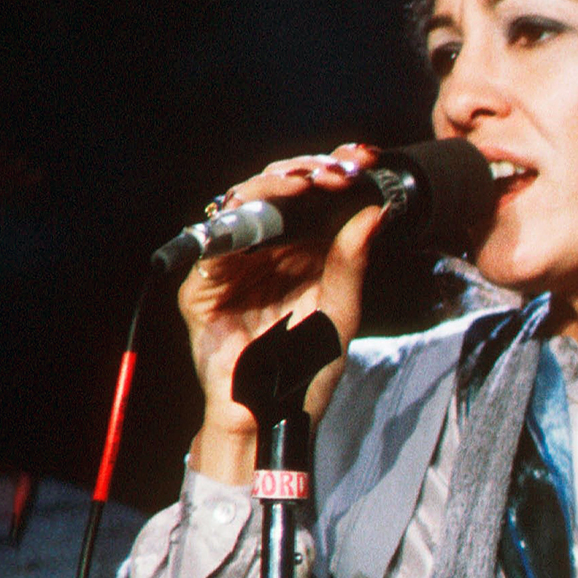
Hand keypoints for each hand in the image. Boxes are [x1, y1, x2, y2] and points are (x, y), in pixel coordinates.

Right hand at [178, 143, 382, 482]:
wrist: (274, 417)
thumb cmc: (307, 370)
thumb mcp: (343, 312)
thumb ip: (353, 261)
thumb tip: (375, 211)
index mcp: (300, 253)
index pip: (313, 197)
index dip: (334, 171)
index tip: (365, 160)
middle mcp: (265, 252)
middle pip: (277, 189)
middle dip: (310, 170)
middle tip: (340, 171)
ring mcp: (232, 265)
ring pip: (242, 203)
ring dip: (276, 184)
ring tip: (309, 181)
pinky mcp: (203, 286)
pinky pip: (213, 243)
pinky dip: (239, 220)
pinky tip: (270, 208)